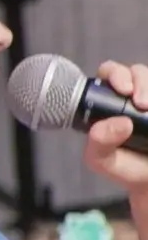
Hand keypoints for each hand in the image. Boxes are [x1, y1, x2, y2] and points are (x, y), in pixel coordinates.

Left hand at [84, 60, 145, 202]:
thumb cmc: (125, 167)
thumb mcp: (101, 160)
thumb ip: (99, 142)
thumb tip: (119, 123)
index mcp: (109, 103)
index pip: (109, 75)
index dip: (115, 74)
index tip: (123, 89)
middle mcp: (133, 97)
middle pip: (135, 72)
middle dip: (138, 79)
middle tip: (140, 102)